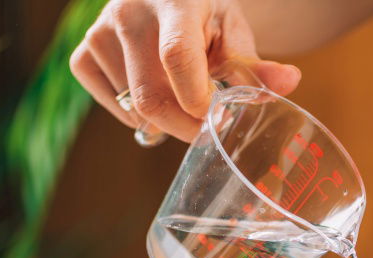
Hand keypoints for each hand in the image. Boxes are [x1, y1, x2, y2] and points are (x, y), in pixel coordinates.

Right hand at [70, 0, 301, 141]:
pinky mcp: (84, 51)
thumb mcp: (235, 34)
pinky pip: (111, 101)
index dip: (196, 99)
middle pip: (152, 96)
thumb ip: (257, 67)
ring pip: (133, 106)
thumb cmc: (207, 17)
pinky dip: (134, 113)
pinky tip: (153, 94)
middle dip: (184, 126)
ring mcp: (101, 31)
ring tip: (180, 95)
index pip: (177, 57)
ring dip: (163, 118)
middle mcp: (130, 12)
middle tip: (206, 129)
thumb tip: (289, 82)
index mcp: (176, 2)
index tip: (215, 117)